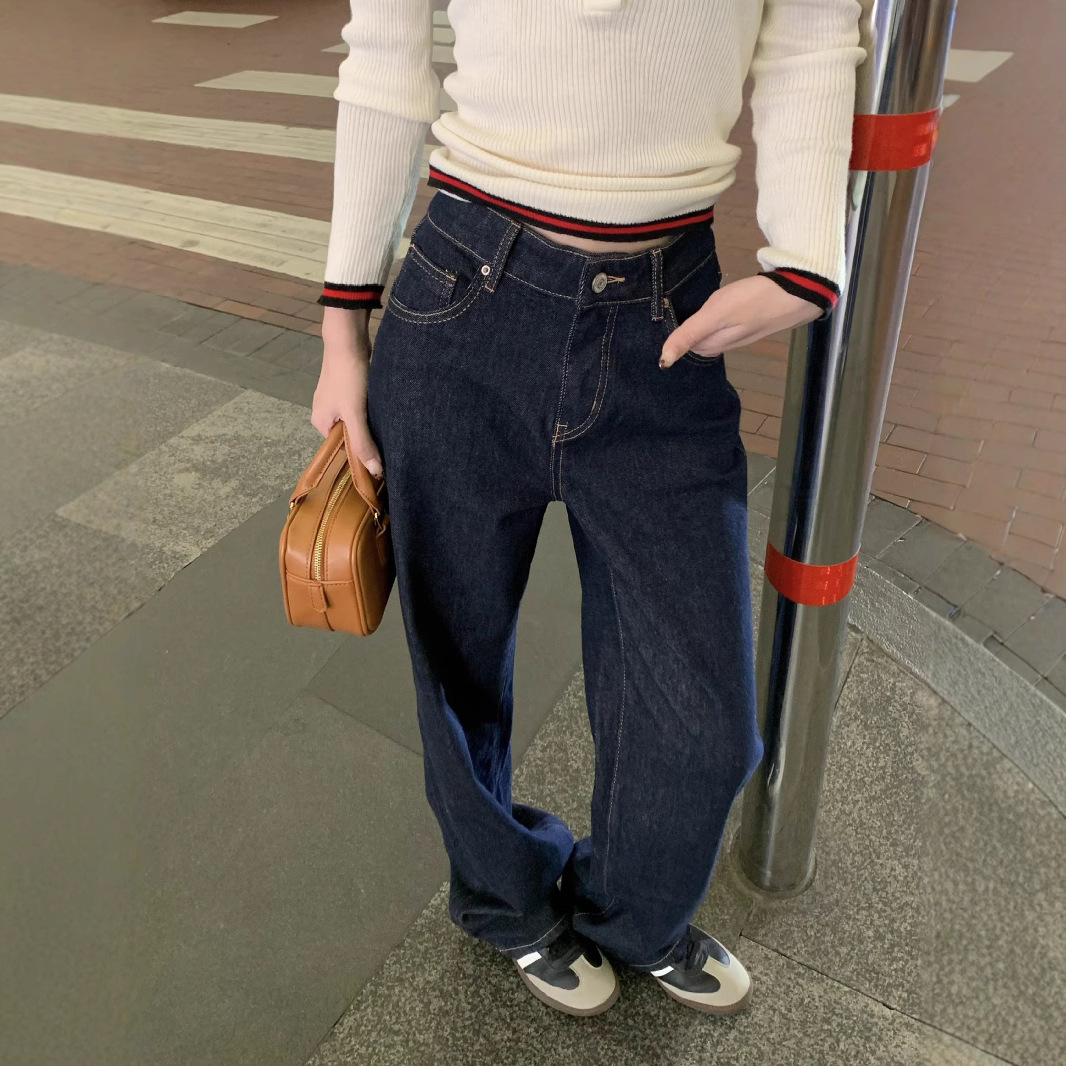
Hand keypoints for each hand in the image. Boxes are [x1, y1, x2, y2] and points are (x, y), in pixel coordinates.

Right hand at [312, 307, 383, 477]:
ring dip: (370, 424)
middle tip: (390, 444)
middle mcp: (325, 414)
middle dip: (367, 439)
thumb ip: (363, 443)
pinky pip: (360, 408)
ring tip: (389, 429)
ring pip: (356, 421)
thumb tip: (375, 472)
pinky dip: (370, 411)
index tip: (382, 460)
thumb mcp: (355, 414)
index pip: (342, 449)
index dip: (361, 455)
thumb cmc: (348, 378)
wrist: (348, 339)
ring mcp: (335, 400)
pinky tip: (384, 412)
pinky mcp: (347, 389)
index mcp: (320, 423)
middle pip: (350, 435)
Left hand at [660, 275, 821, 368]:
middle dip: (692, 330)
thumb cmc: (754, 301)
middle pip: (701, 340)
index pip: (688, 345)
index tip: (672, 315)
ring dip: (708, 322)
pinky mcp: (757, 321)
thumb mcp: (715, 314)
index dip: (679, 332)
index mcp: (716, 344)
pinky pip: (732, 322)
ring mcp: (745, 333)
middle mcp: (729, 343)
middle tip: (683, 307)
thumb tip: (663, 361)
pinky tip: (730, 303)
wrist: (800, 292)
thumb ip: (689, 334)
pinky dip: (726, 315)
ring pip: (717, 331)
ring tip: (705, 306)